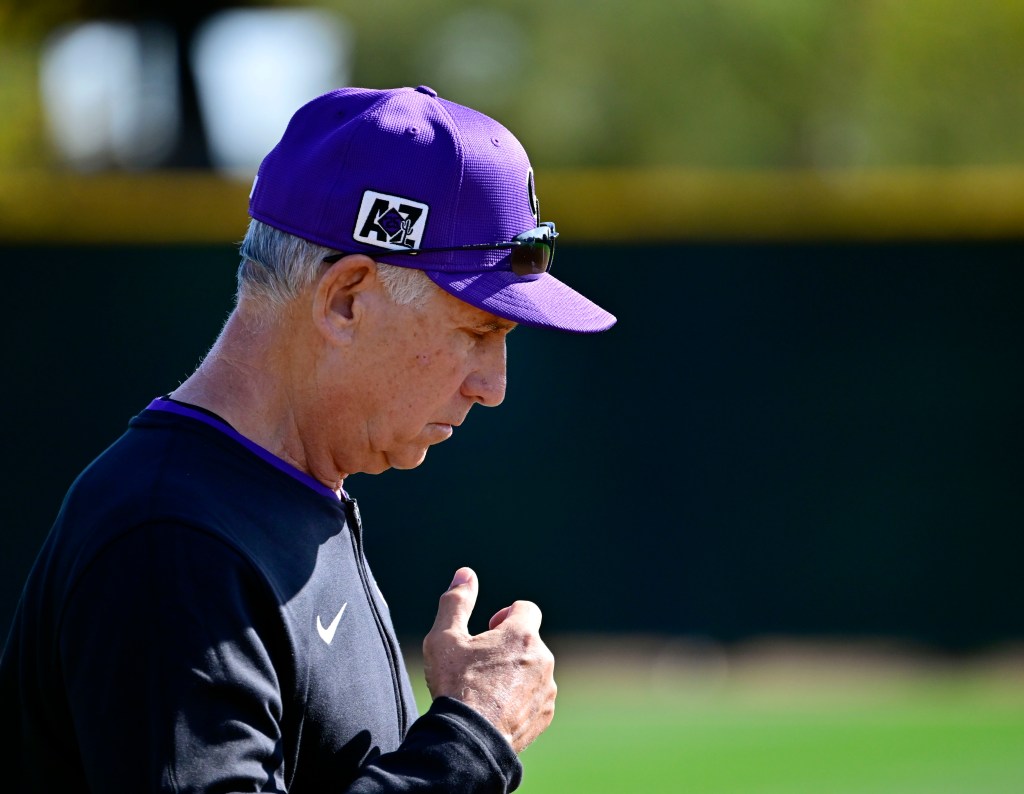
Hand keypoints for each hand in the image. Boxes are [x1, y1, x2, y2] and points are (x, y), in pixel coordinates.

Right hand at [422, 567, 556, 752]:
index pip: (526, 609)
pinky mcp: (546, 714)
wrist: (469, 739)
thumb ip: (456, 601)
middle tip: (481, 664)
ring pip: (534, 670)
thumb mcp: (445, 638)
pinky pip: (536, 697)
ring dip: (516, 673)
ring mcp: (547, 688)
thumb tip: (465, 573)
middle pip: (529, 641)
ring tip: (487, 690)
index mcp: (521, 635)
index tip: (489, 631)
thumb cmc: (456, 685)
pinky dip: (521, 699)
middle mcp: (542, 658)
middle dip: (508, 647)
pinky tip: (496, 709)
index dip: (507, 615)